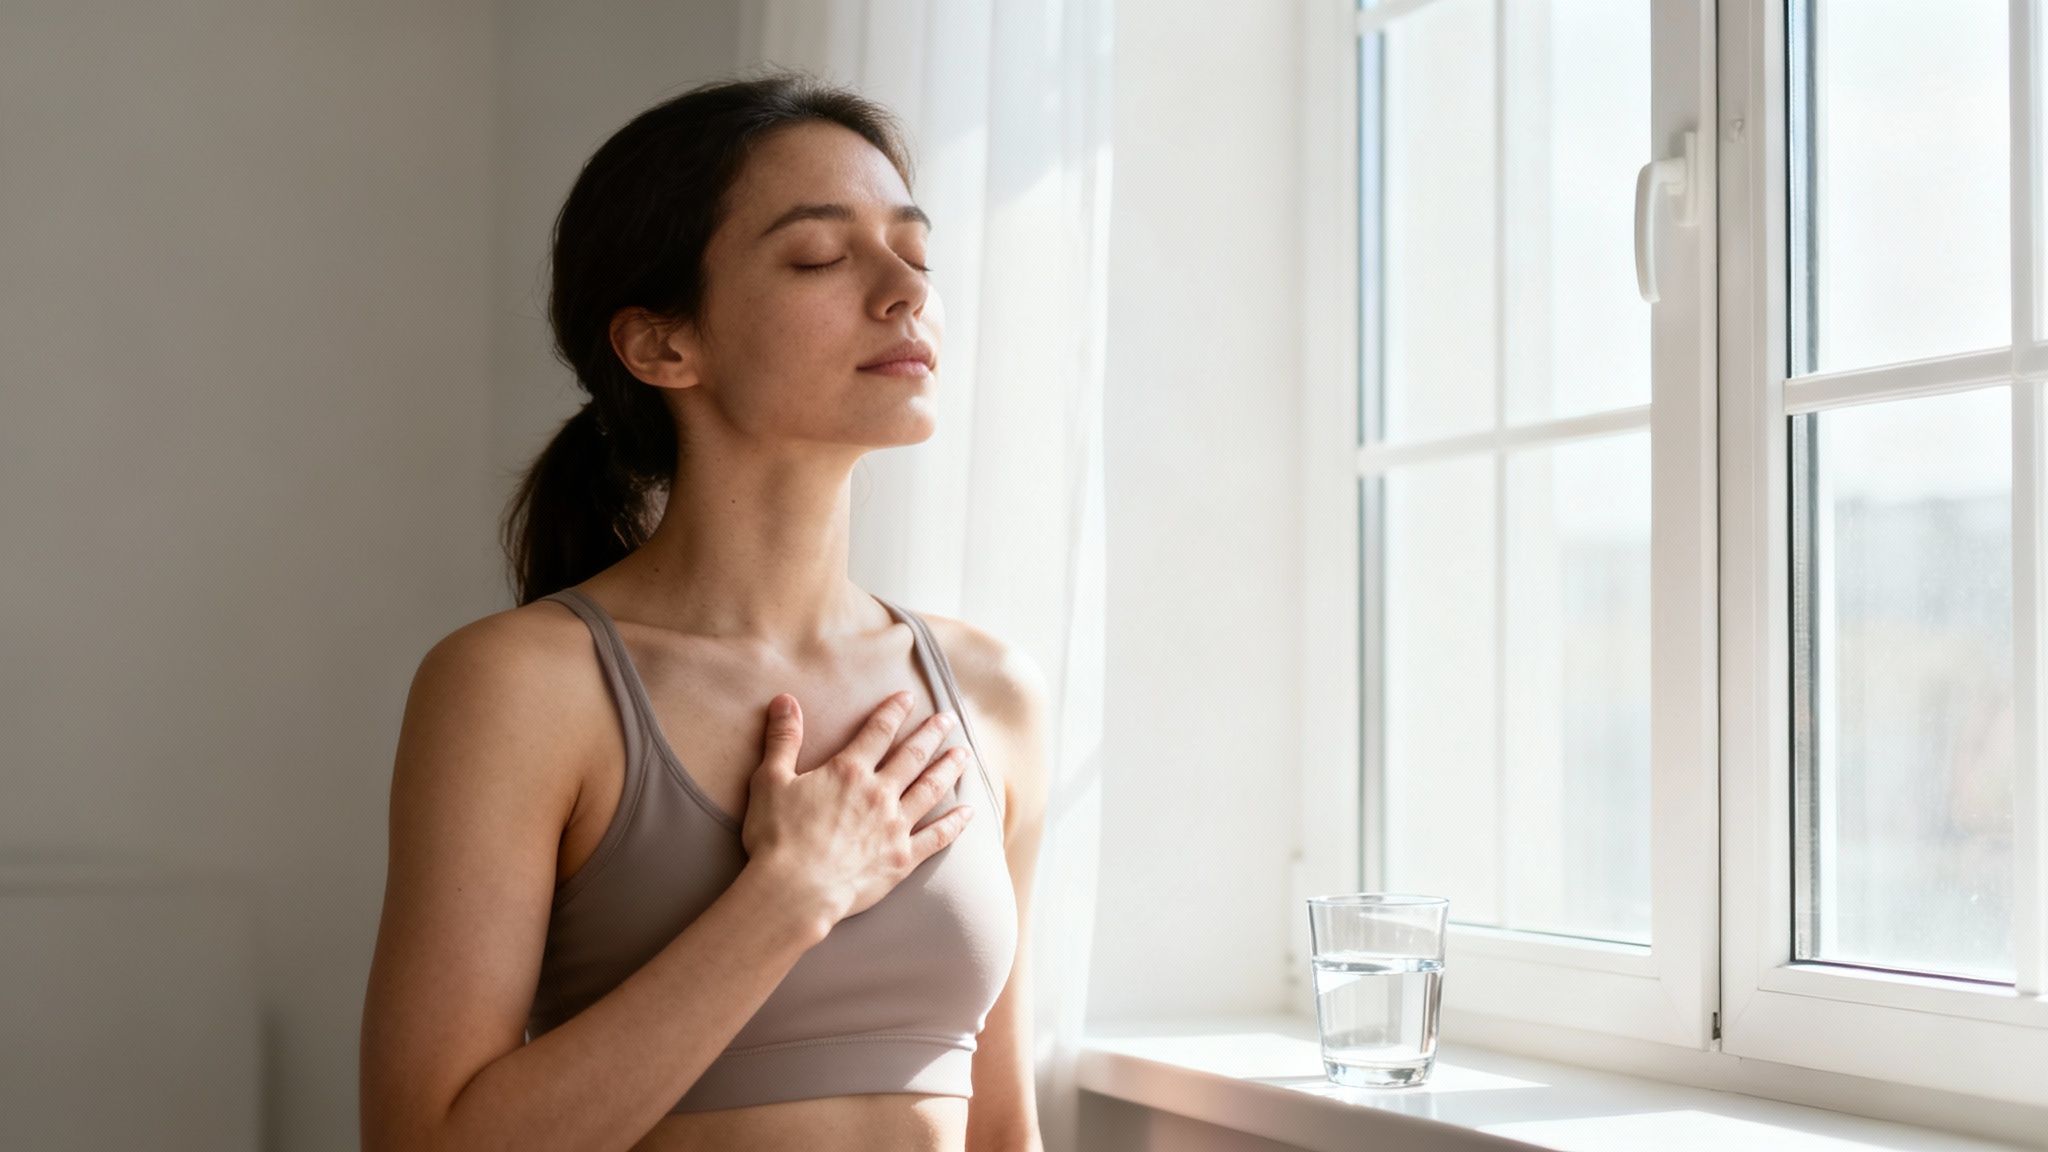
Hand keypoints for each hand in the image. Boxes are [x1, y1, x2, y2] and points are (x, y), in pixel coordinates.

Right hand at [739, 689, 976, 924]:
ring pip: (931, 789)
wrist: (795, 891)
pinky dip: (955, 823)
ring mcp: (895, 826)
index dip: (894, 711)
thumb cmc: (777, 837)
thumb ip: (783, 739)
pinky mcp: (903, 859)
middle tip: (949, 718)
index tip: (909, 697)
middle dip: (932, 733)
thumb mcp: (770, 780)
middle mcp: (879, 793)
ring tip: (964, 753)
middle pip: (913, 756)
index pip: (878, 732)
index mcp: (848, 771)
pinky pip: (937, 837)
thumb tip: (784, 699)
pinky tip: (969, 812)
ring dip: (949, 768)